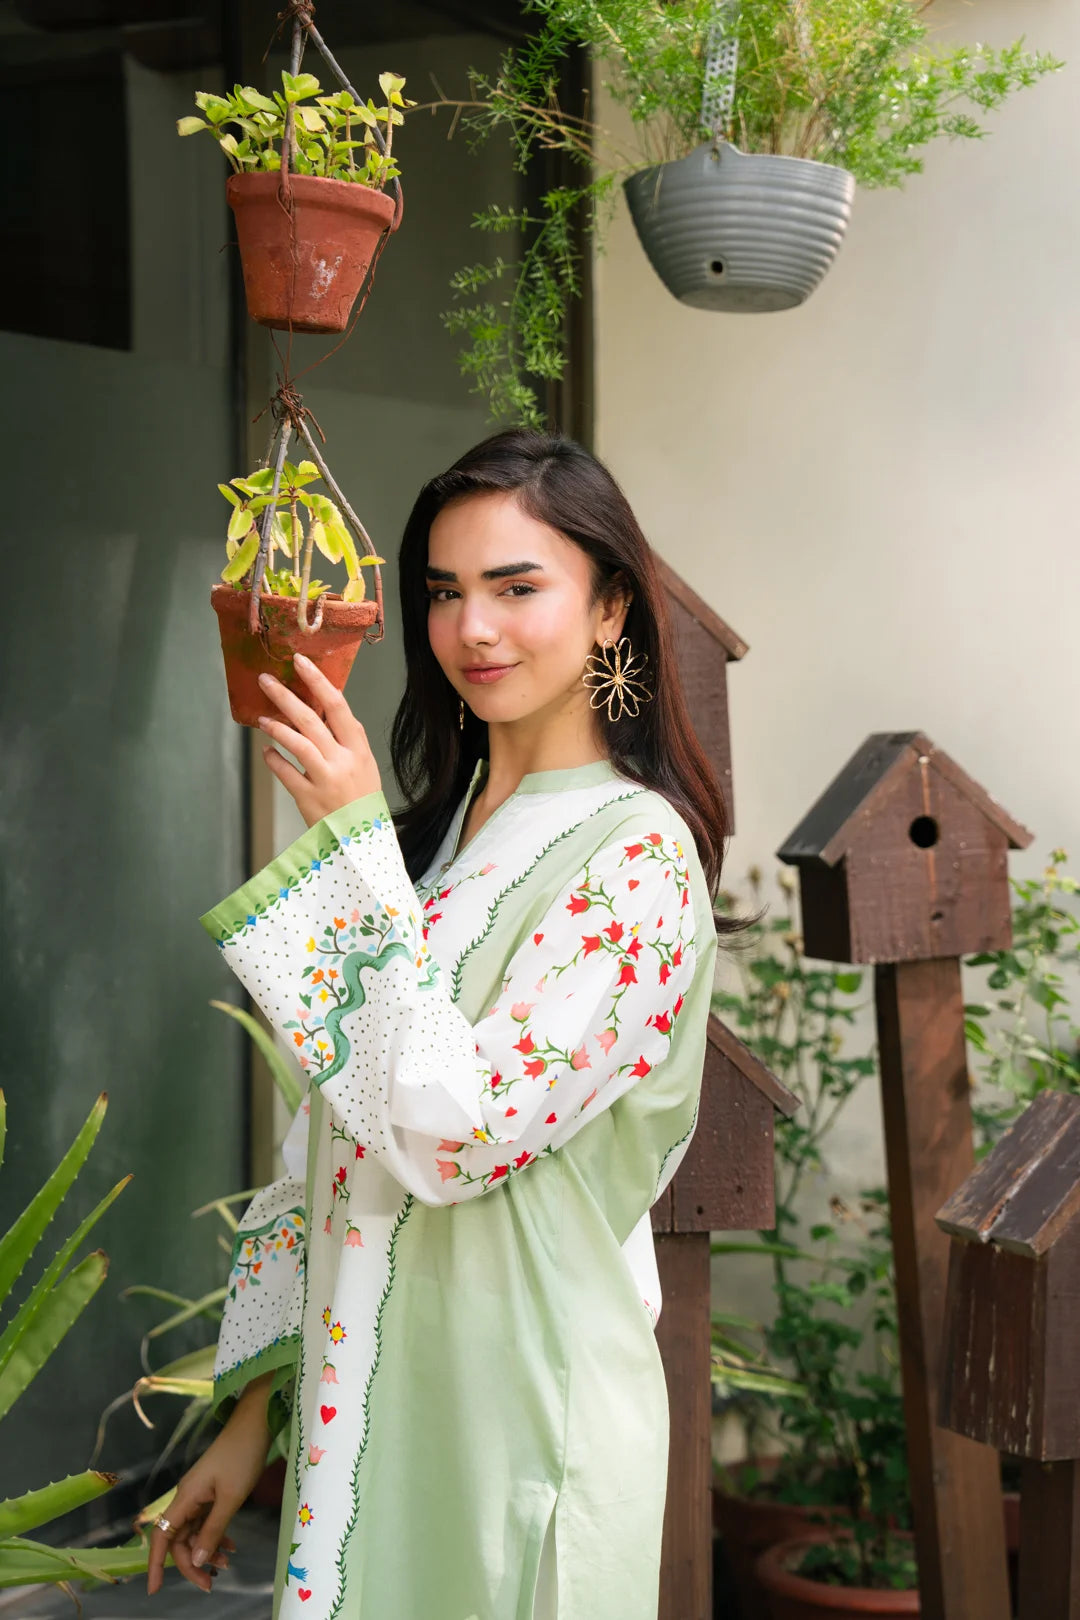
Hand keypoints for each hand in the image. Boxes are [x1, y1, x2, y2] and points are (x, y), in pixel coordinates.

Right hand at [146, 1373, 273, 1595]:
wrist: (255, 1423)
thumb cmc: (243, 1456)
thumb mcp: (231, 1498)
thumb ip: (213, 1530)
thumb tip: (196, 1561)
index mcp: (185, 1496)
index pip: (162, 1536)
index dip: (155, 1564)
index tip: (154, 1590)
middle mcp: (187, 1496)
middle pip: (179, 1539)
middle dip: (192, 1563)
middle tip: (212, 1583)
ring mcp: (199, 1493)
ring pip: (194, 1531)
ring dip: (206, 1550)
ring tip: (226, 1564)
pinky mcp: (212, 1490)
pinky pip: (206, 1520)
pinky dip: (215, 1535)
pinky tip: (230, 1546)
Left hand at [257, 654, 381, 827]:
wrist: (364, 842)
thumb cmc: (362, 801)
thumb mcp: (364, 766)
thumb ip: (344, 741)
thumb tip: (319, 712)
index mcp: (359, 749)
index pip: (337, 706)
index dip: (317, 681)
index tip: (299, 662)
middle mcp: (343, 761)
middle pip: (311, 719)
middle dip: (285, 696)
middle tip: (265, 680)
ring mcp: (325, 780)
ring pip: (297, 743)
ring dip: (276, 726)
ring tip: (261, 718)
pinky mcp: (309, 799)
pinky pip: (286, 773)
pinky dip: (274, 760)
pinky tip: (266, 752)